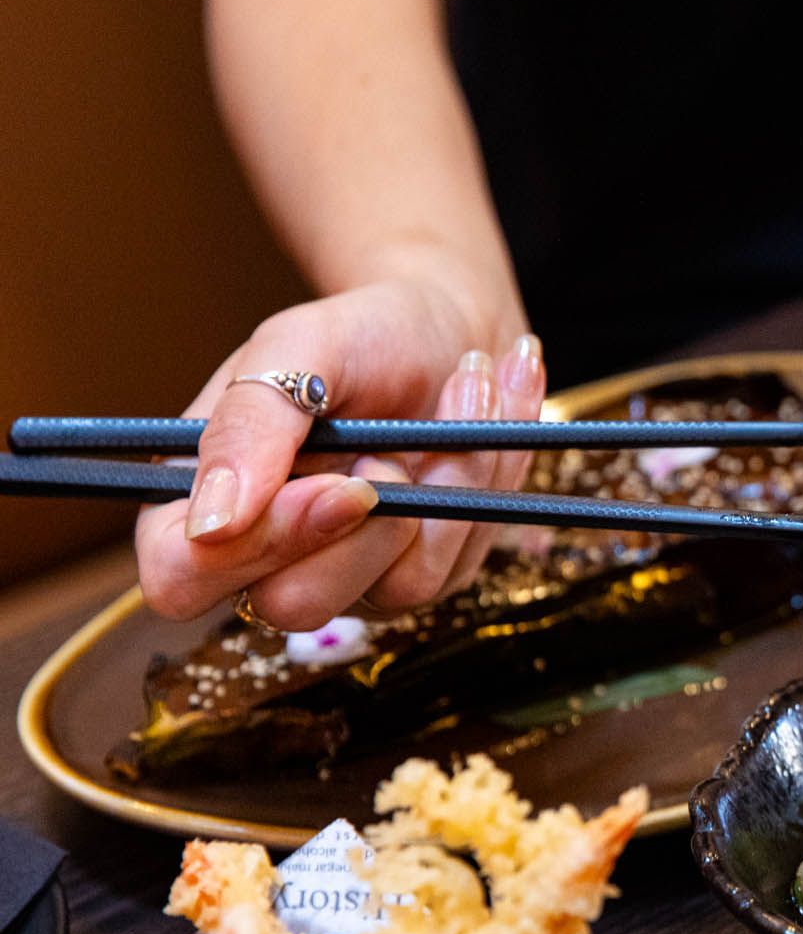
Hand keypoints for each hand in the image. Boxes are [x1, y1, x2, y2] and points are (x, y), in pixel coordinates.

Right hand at [136, 279, 545, 631]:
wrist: (454, 327)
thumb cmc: (360, 334)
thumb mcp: (295, 348)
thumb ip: (245, 425)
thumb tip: (211, 523)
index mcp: (208, 504)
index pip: (182, 580)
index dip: (248, 549)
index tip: (330, 484)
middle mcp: (274, 557)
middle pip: (293, 606)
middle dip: (362, 530)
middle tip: (389, 452)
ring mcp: (357, 576)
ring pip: (400, 587)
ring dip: (447, 480)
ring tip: (465, 384)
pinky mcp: (428, 572)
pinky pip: (462, 558)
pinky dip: (488, 478)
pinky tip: (489, 407)